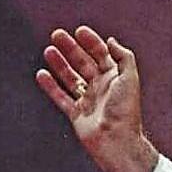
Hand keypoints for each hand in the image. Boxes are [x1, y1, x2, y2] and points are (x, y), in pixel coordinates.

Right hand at [35, 26, 157, 171]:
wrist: (117, 141)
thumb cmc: (126, 111)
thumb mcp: (130, 78)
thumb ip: (123, 57)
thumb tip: (111, 40)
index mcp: (116, 78)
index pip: (102, 54)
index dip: (91, 42)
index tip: (79, 30)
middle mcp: (102, 88)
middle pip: (84, 63)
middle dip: (71, 48)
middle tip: (57, 34)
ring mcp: (88, 100)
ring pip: (70, 78)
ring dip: (59, 63)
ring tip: (48, 50)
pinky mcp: (77, 114)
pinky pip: (61, 97)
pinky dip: (50, 86)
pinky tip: (42, 74)